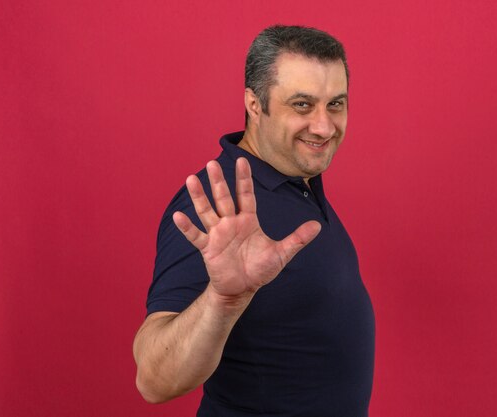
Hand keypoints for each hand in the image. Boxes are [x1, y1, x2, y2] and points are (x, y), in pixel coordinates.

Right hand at [173, 157, 320, 302]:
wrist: (243, 288)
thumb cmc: (261, 268)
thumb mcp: (282, 253)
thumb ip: (298, 239)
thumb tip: (318, 226)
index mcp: (248, 220)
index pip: (246, 195)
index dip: (244, 179)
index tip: (243, 160)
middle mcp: (231, 223)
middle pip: (224, 198)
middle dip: (218, 181)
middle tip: (212, 162)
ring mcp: (218, 234)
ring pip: (207, 211)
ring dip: (199, 197)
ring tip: (191, 179)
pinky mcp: (208, 249)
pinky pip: (196, 236)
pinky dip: (187, 227)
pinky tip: (178, 216)